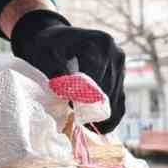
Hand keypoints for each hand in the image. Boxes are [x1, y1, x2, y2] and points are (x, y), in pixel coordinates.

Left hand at [9, 10, 126, 133]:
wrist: (55, 38)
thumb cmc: (48, 46)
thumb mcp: (46, 54)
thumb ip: (57, 72)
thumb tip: (71, 95)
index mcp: (100, 43)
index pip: (95, 78)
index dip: (84, 98)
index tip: (71, 113)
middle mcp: (116, 53)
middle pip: (108, 90)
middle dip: (93, 109)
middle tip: (78, 125)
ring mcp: (121, 66)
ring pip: (116, 98)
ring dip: (103, 116)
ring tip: (87, 129)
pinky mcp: (121, 78)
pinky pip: (120, 101)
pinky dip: (112, 116)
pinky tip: (100, 128)